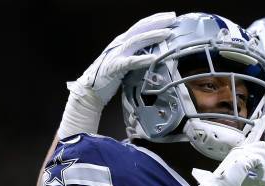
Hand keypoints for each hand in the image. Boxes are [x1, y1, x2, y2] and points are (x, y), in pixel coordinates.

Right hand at [57, 12, 175, 138]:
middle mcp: (119, 44)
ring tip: (167, 34)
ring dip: (153, 36)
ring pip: (137, 41)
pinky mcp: (115, 67)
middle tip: (173, 18)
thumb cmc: (110, 77)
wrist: (91, 90)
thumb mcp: (126, 61)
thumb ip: (137, 55)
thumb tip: (156, 54)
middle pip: (140, 28)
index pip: (140, 26)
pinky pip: (131, 62)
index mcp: (122, 41)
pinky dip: (143, 60)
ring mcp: (116, 54)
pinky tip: (154, 59)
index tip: (170, 16)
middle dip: (157, 22)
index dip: (155, 19)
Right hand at [190, 138, 264, 185]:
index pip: (258, 148)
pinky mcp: (242, 159)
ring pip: (263, 152)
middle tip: (264, 177)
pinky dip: (264, 172)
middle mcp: (239, 150)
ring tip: (261, 181)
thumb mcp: (250, 184)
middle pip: (262, 147)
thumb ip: (261, 178)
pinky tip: (259, 182)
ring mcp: (240, 153)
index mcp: (239, 154)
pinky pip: (260, 161)